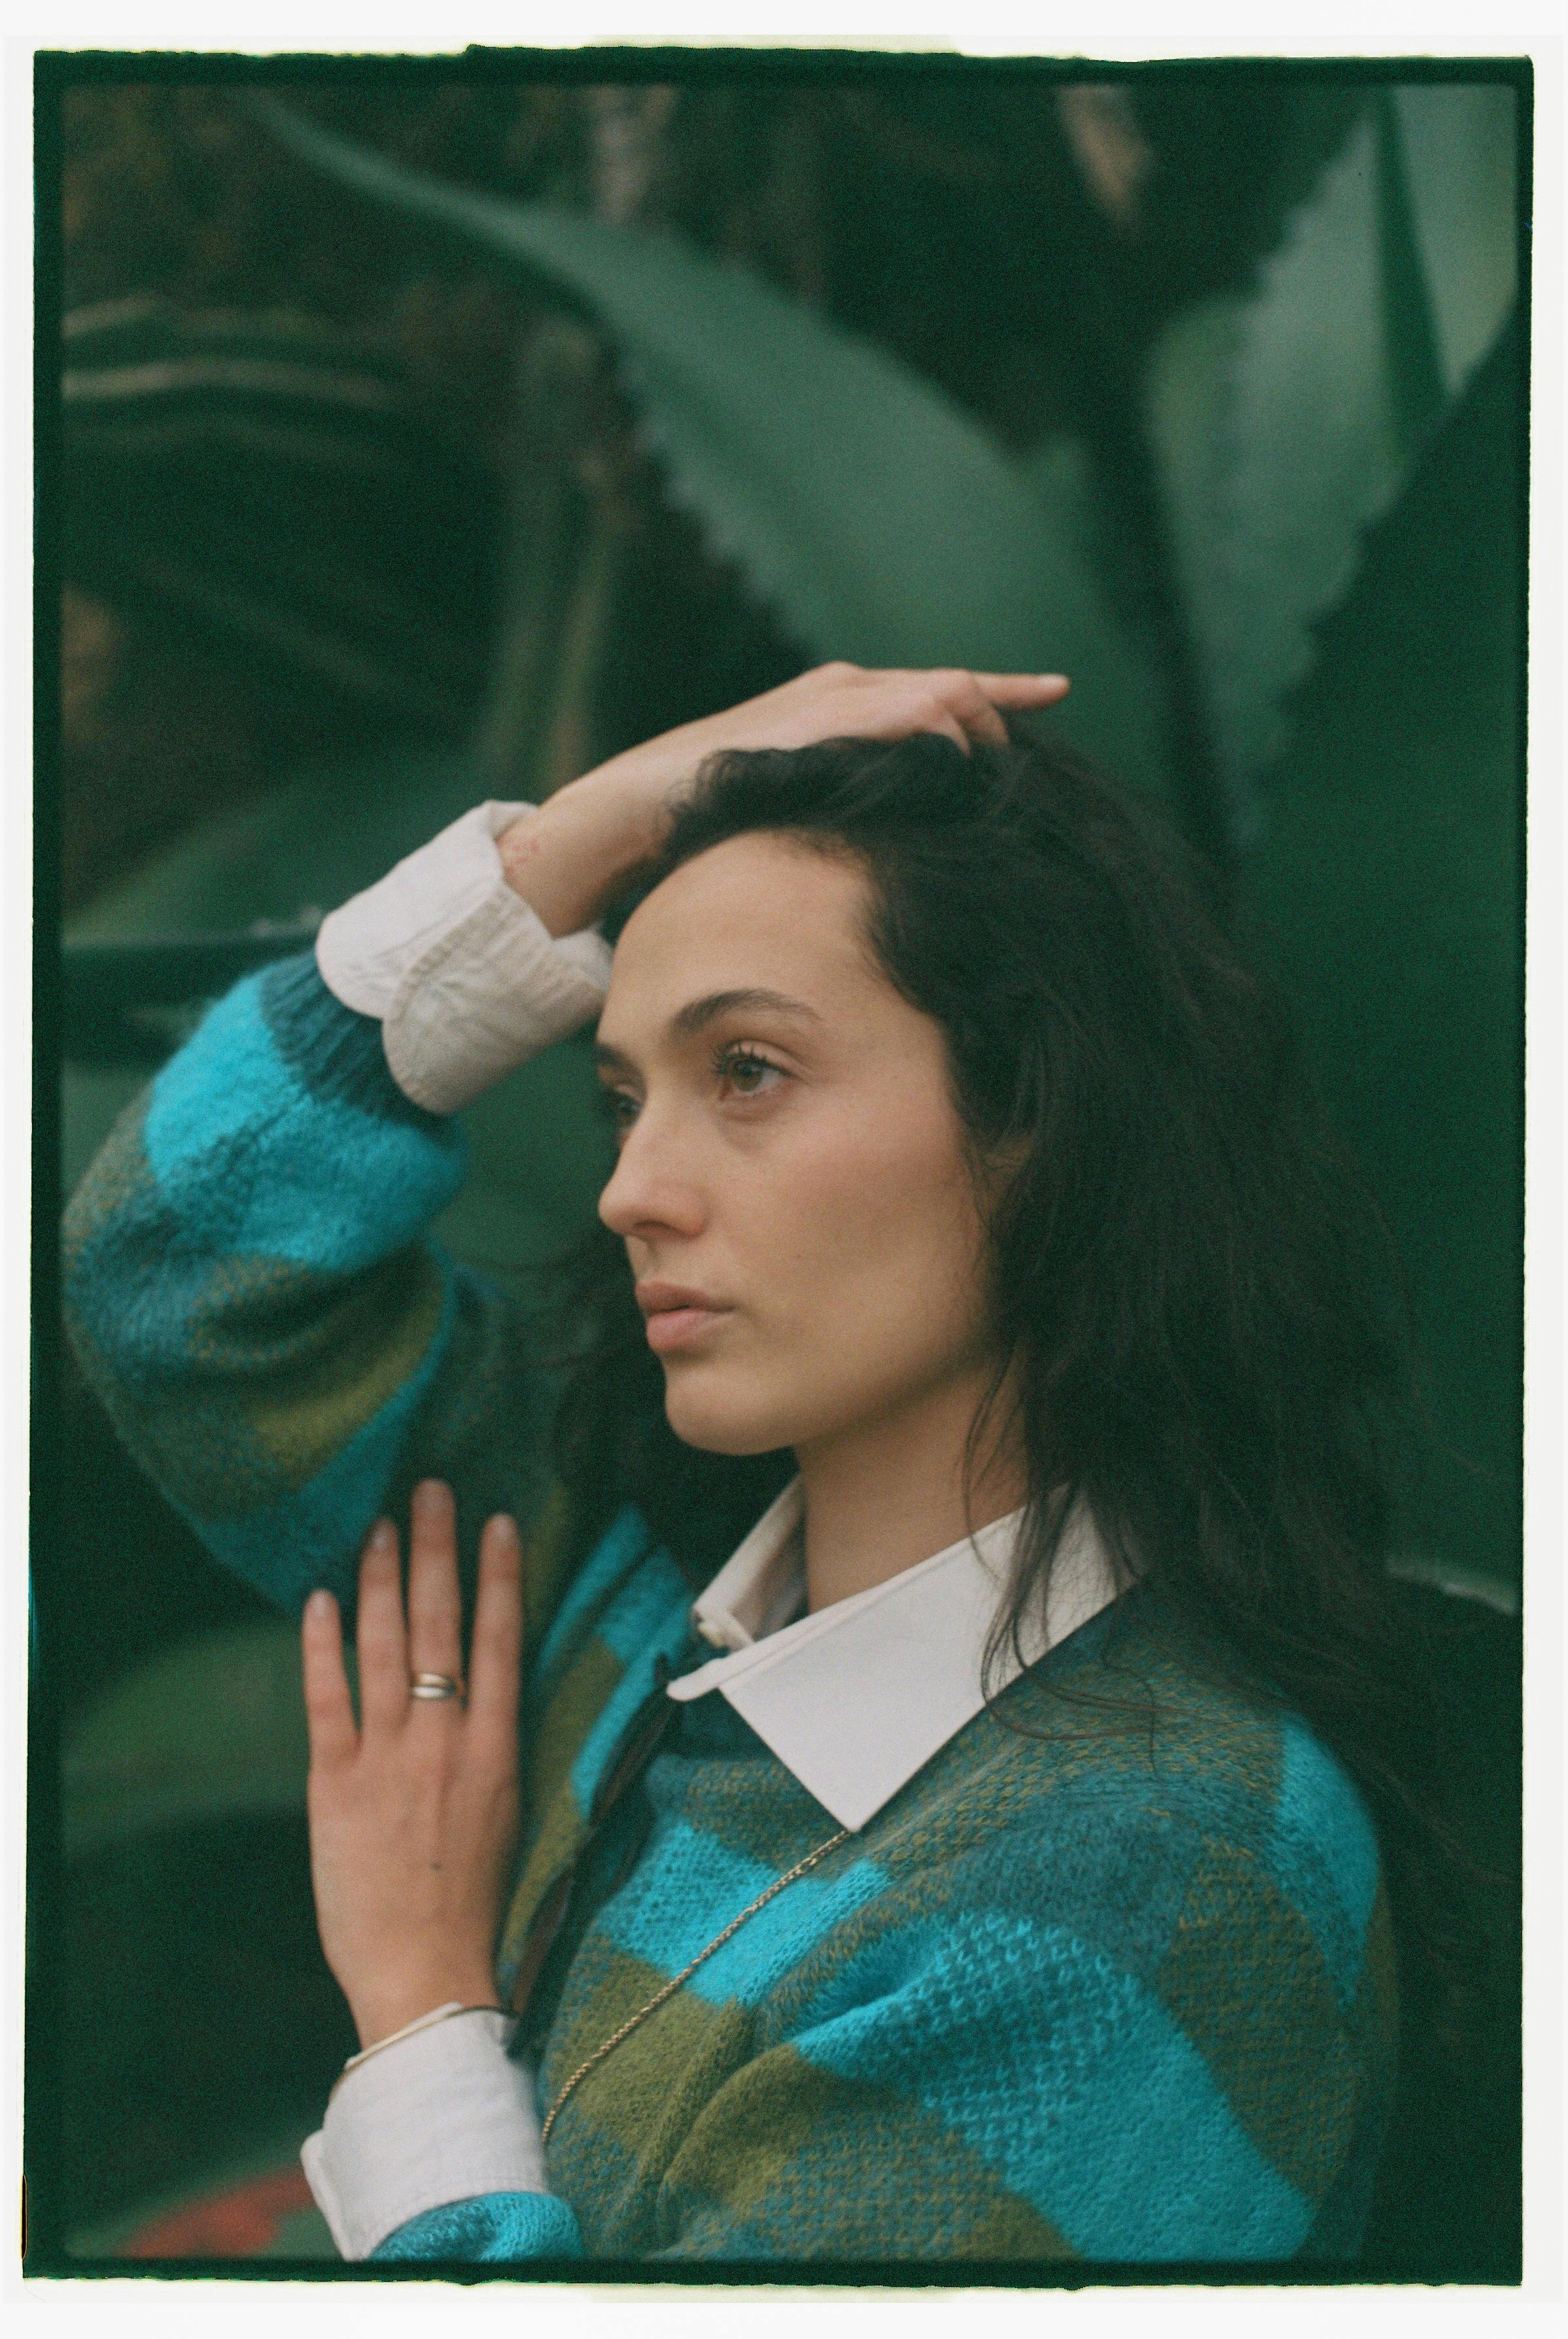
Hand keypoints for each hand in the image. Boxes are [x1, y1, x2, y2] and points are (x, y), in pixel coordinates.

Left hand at [301, 1481, 522, 2049]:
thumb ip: (494, 1747)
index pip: (500, 1641)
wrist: (426, 1975)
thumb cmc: (475, 1903)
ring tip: (380, 1526)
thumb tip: (487, 1690)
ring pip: (386, 1647)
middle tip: (429, 1491)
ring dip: (382, 1579)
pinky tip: (319, 1600)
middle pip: (441, 1625)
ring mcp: (388, 1759)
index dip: (500, 1576)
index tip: (498, 1521)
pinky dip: (322, 1646)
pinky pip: (327, 1699)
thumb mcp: (509, 1813)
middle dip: (436, 1551)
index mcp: (497, 1750)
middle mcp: (444, 1742)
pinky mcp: (334, 1785)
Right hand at [498, 660, 1070, 936]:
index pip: (942, 690)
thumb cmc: (711, 817)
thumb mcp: (798, 806)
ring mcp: (833, 698)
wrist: (635, 808)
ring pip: (942, 695)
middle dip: (999, 719)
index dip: (1006, 690)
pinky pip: (909, 717)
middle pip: (957, 688)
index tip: (1059, 689)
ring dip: (975, 733)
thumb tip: (902, 839)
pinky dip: (941, 738)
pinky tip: (954, 770)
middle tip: (1022, 771)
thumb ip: (848, 801)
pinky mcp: (820, 718)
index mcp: (844, 703)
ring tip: (989, 781)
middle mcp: (846, 688)